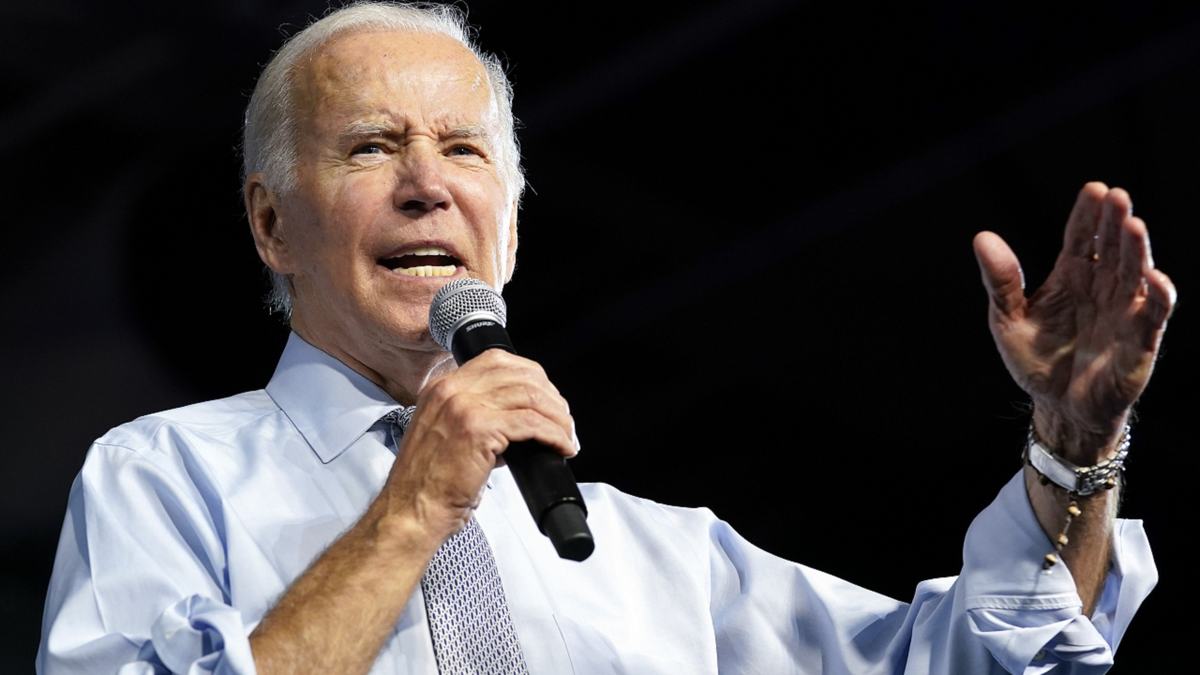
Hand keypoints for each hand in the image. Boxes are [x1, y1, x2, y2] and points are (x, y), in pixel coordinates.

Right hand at [382, 349, 577, 547]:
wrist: (411, 511)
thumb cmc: (428, 486)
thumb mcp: (447, 437)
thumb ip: (477, 420)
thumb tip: (516, 424)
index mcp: (441, 388)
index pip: (496, 360)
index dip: (530, 375)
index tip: (547, 396)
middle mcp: (450, 390)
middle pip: (518, 373)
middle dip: (549, 394)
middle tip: (563, 418)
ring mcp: (463, 407)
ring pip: (530, 396)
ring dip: (557, 416)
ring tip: (567, 435)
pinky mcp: (477, 429)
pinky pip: (531, 423)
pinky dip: (554, 434)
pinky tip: (562, 446)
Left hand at [973, 183, 1175, 463]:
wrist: (1058, 408)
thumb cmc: (1036, 360)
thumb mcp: (1008, 320)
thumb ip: (1000, 281)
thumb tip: (982, 237)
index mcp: (1071, 277)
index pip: (1082, 238)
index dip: (1088, 214)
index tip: (1093, 189)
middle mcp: (1102, 287)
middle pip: (1112, 248)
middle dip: (1115, 222)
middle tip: (1116, 196)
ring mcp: (1124, 311)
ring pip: (1135, 273)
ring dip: (1137, 250)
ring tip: (1133, 225)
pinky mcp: (1140, 341)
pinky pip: (1154, 315)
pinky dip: (1158, 296)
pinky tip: (1155, 278)